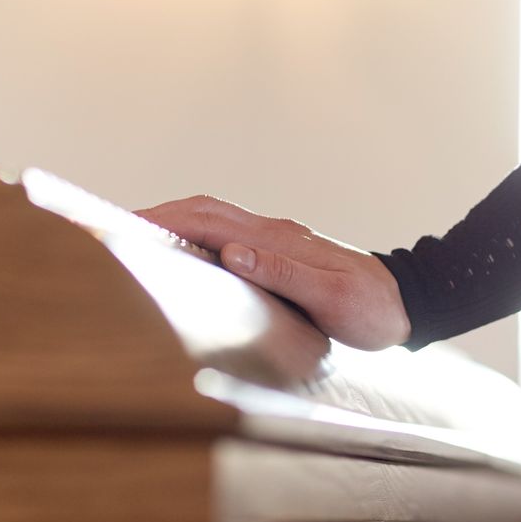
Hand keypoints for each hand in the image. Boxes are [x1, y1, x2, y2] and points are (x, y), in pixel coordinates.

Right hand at [137, 195, 411, 349]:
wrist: (409, 305)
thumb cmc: (373, 309)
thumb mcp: (332, 298)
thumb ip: (283, 274)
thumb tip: (232, 253)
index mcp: (278, 239)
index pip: (207, 219)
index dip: (163, 219)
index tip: (122, 223)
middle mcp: (273, 234)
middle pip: (203, 212)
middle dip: (157, 217)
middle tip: (111, 228)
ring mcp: (277, 242)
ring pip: (214, 222)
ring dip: (174, 225)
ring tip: (136, 241)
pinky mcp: (282, 256)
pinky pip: (229, 239)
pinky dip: (196, 241)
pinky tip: (183, 258)